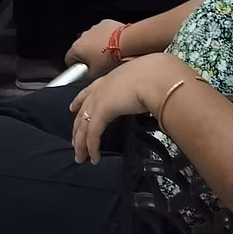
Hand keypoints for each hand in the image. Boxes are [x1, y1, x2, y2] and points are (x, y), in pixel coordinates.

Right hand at [65, 19, 126, 79]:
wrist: (128, 42)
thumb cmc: (113, 57)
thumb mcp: (96, 74)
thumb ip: (86, 76)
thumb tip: (85, 77)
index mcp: (76, 48)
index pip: (68, 60)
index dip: (75, 68)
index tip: (83, 71)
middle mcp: (82, 36)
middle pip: (80, 49)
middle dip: (87, 56)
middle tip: (98, 65)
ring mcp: (93, 29)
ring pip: (91, 40)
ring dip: (96, 46)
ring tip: (108, 55)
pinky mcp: (105, 23)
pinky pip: (102, 33)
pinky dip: (105, 38)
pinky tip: (114, 45)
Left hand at [70, 54, 185, 162]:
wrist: (158, 77)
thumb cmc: (159, 76)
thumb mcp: (146, 80)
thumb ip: (141, 87)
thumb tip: (149, 93)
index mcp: (112, 78)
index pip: (90, 91)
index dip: (79, 100)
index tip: (73, 107)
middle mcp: (102, 87)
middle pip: (83, 111)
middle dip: (77, 129)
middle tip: (76, 142)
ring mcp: (100, 99)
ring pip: (83, 125)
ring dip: (81, 144)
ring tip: (81, 157)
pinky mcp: (102, 112)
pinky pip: (92, 134)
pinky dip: (92, 147)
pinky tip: (94, 158)